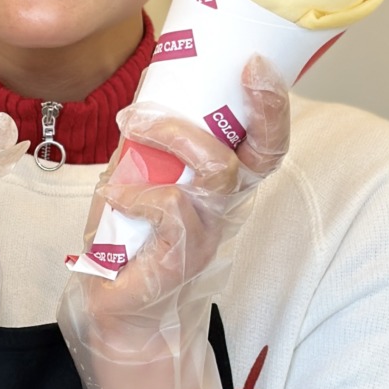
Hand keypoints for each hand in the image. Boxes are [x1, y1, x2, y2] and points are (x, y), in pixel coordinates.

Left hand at [58, 56, 289, 388]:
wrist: (118, 323)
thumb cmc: (127, 251)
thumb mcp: (133, 187)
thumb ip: (140, 153)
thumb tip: (138, 108)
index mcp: (216, 191)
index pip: (262, 145)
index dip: (272, 106)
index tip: (259, 65)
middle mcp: (219, 212)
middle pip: (259, 155)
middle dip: (263, 108)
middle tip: (242, 73)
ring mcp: (200, 238)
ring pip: (216, 172)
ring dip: (175, 136)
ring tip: (136, 124)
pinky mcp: (174, 262)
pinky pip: (170, 211)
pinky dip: (140, 194)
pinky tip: (116, 199)